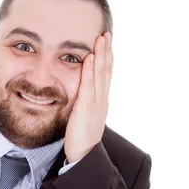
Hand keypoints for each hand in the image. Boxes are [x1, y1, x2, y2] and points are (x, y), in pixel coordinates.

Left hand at [64, 31, 112, 161]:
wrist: (84, 155)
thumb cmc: (82, 138)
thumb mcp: (86, 117)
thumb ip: (85, 104)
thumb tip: (81, 94)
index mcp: (102, 101)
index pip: (106, 75)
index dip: (107, 58)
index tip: (106, 43)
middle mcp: (102, 100)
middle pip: (106, 71)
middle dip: (106, 51)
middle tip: (106, 33)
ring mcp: (96, 103)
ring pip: (100, 75)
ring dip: (100, 55)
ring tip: (100, 39)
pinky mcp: (85, 108)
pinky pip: (88, 86)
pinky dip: (88, 71)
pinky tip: (88, 58)